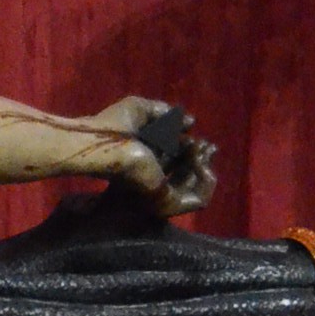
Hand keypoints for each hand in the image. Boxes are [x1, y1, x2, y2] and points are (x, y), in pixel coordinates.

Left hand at [90, 96, 217, 218]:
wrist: (106, 147)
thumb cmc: (115, 126)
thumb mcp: (142, 110)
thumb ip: (166, 114)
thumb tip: (190, 122)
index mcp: (142, 160)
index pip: (171, 159)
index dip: (188, 147)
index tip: (196, 135)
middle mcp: (150, 180)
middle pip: (185, 174)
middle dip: (200, 157)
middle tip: (207, 145)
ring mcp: (159, 196)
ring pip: (194, 187)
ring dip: (205, 166)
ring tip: (204, 150)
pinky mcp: (167, 204)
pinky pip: (200, 200)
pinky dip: (208, 181)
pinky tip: (202, 161)